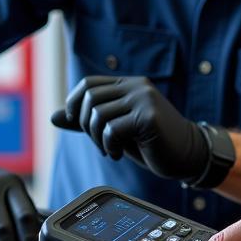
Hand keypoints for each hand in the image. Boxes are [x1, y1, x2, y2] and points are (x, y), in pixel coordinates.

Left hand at [51, 76, 208, 180]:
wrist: (187, 155)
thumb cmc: (151, 142)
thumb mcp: (114, 129)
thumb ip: (86, 121)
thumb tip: (52, 117)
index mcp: (129, 84)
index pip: (88, 84)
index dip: (74, 103)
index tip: (77, 124)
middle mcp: (137, 87)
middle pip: (90, 98)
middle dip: (85, 125)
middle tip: (99, 143)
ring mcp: (144, 100)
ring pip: (98, 114)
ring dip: (97, 138)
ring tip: (111, 149)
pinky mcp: (149, 117)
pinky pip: (112, 130)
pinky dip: (109, 146)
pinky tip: (120, 154)